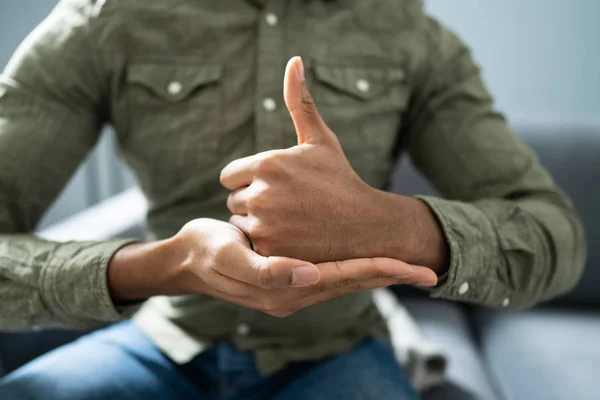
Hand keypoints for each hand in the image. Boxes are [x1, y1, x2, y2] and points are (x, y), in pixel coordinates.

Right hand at [107, 218, 437, 316]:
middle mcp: (298, 293)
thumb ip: (268, 270)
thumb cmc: (208, 252)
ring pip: (347, 278)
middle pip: (354, 282)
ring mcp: (297, 287)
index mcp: (288, 290)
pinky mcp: (293, 276)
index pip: (346, 278)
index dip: (381, 271)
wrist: (190, 258)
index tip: (416, 269)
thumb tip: (311, 274)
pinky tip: (368, 258)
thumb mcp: (231, 256)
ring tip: (409, 265)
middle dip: (390, 275)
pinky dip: (356, 267)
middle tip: (429, 271)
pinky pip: (333, 273)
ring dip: (377, 272)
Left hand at [220, 56, 379, 262]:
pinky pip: (249, 247)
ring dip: (257, 226)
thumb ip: (300, 102)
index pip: (230, 175)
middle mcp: (261, 193)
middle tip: (287, 207)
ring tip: (290, 224)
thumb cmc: (340, 180)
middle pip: (234, 201)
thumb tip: (294, 60)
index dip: (251, 181)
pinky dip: (264, 246)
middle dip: (254, 203)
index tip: (277, 187)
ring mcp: (265, 225)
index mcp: (268, 163)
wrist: (366, 226)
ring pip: (240, 225)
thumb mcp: (320, 139)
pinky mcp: (269, 252)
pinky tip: (289, 240)